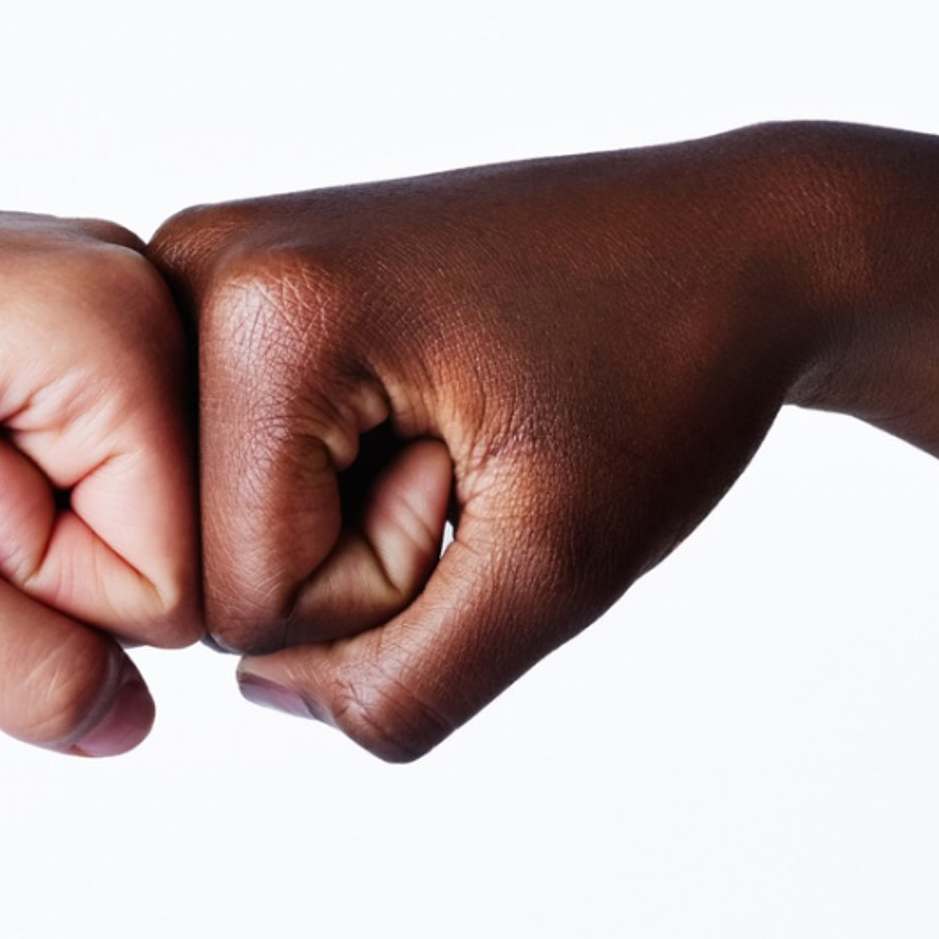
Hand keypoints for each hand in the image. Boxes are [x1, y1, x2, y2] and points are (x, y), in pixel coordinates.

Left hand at [0, 182, 199, 752]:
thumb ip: (29, 676)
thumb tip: (126, 726)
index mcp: (108, 318)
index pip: (179, 576)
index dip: (40, 595)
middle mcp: (110, 276)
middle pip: (154, 533)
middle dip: (19, 560)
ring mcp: (54, 283)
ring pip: (96, 505)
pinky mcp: (1, 306)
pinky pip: (45, 458)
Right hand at [150, 126, 836, 758]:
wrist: (737, 247)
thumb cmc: (669, 376)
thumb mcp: (556, 571)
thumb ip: (404, 687)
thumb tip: (268, 691)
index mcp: (261, 312)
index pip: (244, 604)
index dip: (391, 588)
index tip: (487, 466)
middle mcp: (202, 266)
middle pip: (219, 569)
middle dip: (363, 559)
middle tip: (477, 448)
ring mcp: (209, 271)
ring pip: (228, 530)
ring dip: (355, 525)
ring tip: (457, 423)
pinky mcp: (238, 292)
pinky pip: (245, 478)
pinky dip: (342, 484)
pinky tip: (420, 411)